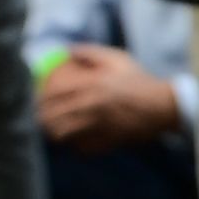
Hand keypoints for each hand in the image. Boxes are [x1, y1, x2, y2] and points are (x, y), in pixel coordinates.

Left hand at [37, 43, 181, 152]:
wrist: (164, 106)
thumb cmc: (140, 81)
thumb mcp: (117, 59)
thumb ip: (90, 53)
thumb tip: (67, 50)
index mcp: (91, 86)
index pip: (54, 95)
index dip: (39, 99)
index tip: (34, 100)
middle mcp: (92, 107)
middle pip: (54, 117)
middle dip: (41, 119)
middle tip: (37, 119)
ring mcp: (99, 126)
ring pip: (64, 135)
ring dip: (54, 134)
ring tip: (50, 133)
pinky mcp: (108, 141)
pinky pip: (82, 148)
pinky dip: (73, 147)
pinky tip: (71, 144)